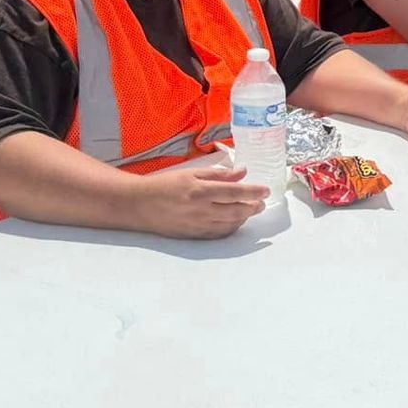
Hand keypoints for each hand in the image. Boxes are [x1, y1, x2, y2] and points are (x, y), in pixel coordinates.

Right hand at [137, 164, 270, 237]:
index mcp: (201, 191)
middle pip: (237, 211)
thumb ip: (219, 174)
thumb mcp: (192, 173)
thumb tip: (242, 171)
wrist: (141, 205)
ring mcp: (199, 225)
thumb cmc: (166, 185)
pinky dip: (232, 227)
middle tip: (261, 202)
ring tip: (251, 209)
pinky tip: (236, 221)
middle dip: (253, 207)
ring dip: (244, 217)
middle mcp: (202, 210)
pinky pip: (220, 233)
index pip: (235, 192)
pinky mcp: (195, 235)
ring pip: (230, 224)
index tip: (266, 190)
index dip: (253, 192)